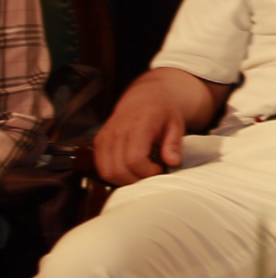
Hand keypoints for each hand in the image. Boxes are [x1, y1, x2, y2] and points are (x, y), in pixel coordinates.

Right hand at [94, 70, 215, 186]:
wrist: (144, 97)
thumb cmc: (162, 111)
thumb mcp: (176, 124)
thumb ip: (174, 144)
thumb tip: (172, 163)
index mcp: (138, 125)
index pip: (134, 160)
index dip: (147, 172)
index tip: (160, 168)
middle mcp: (117, 131)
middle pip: (118, 170)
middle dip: (137, 179)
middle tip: (151, 173)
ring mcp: (105, 137)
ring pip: (106, 172)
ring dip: (124, 180)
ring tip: (141, 172)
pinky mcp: (98, 142)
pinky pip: (101, 167)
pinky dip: (114, 174)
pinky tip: (130, 169)